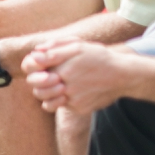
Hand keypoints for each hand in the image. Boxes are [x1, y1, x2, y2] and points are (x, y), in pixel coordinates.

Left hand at [22, 38, 154, 114]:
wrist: (123, 75)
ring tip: (58, 86)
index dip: (32, 66)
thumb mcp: (78, 46)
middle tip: (49, 77)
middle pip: (36, 87)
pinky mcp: (79, 108)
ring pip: (46, 100)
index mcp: (62, 66)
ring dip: (48, 93)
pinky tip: (72, 92)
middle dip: (38, 81)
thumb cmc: (98, 57)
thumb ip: (54, 48)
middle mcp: (66, 84)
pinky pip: (62, 106)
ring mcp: (73, 98)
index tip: (40, 65)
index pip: (30, 67)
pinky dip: (63, 100)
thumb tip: (35, 53)